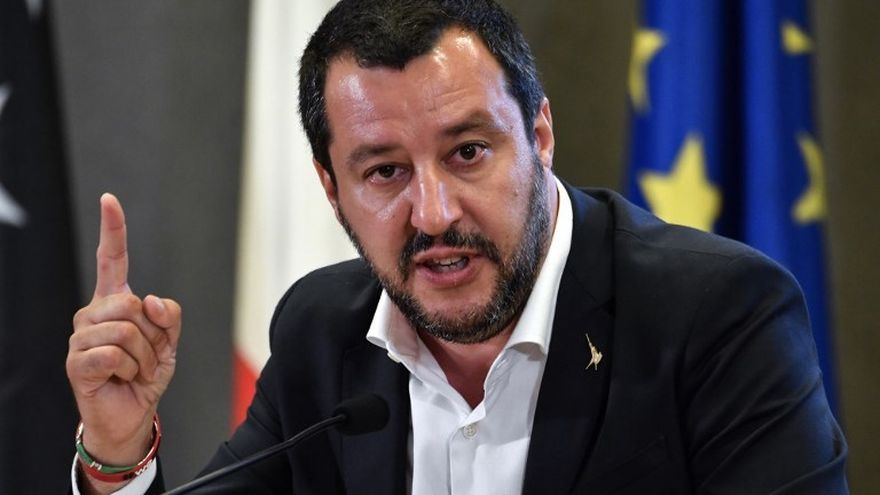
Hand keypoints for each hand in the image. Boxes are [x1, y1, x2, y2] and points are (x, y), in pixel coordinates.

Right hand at [66, 194, 181, 473]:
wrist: (131, 414)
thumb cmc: (146, 375)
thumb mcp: (169, 342)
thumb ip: (168, 316)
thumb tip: (148, 300)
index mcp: (116, 302)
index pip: (111, 259)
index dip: (112, 230)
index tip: (109, 200)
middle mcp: (93, 313)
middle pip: (133, 303)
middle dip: (154, 334)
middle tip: (148, 355)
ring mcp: (81, 337)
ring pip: (126, 329)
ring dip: (144, 355)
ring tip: (135, 369)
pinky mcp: (76, 362)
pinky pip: (114, 353)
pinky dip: (131, 369)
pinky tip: (122, 378)